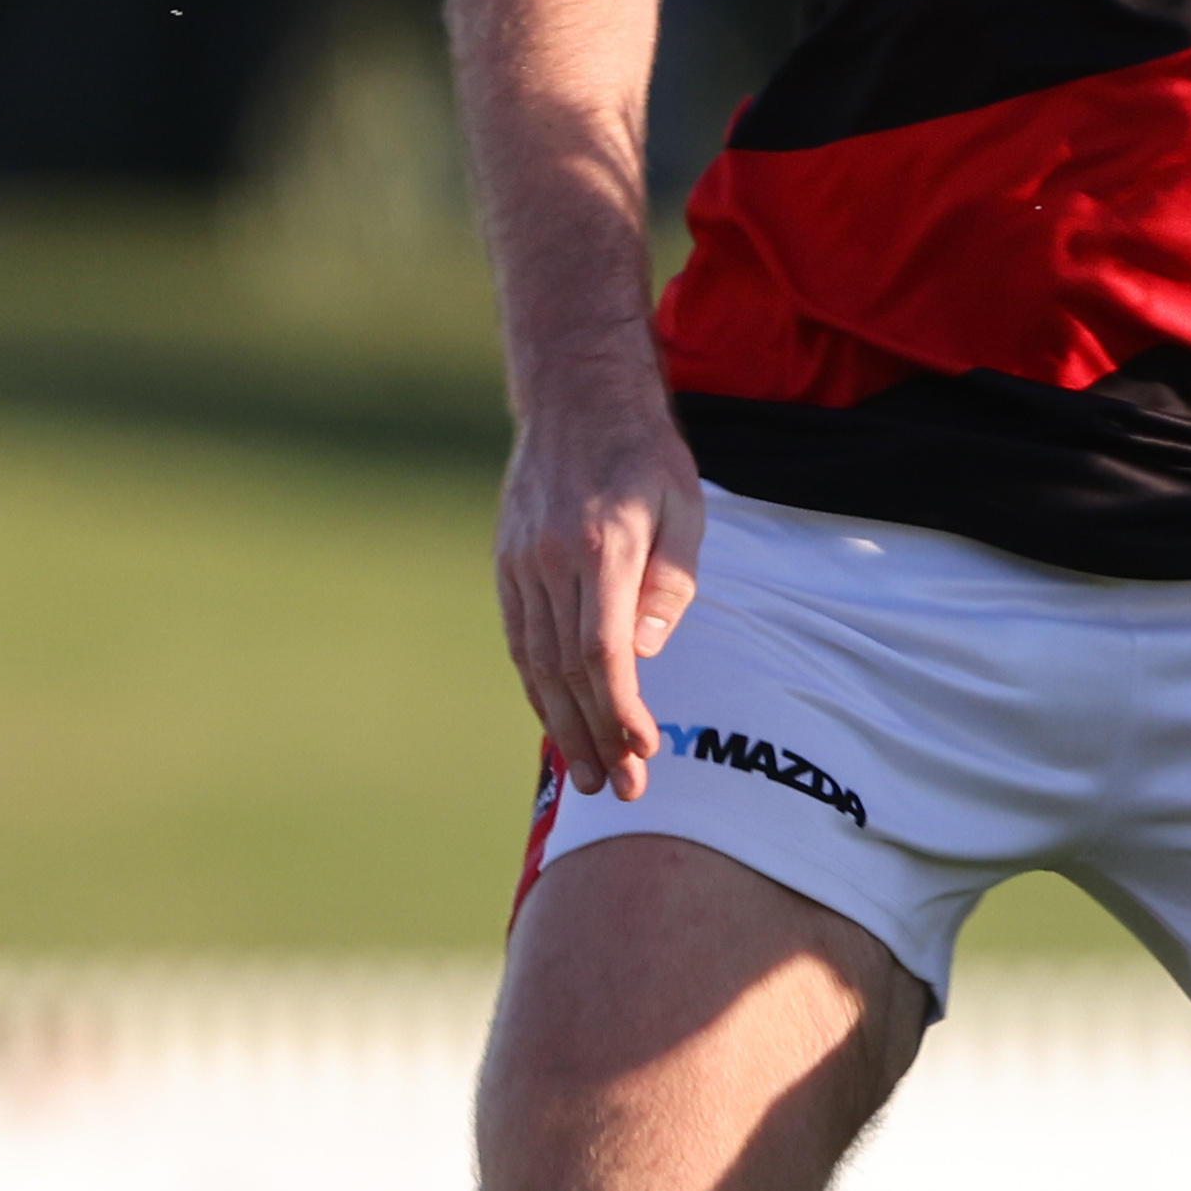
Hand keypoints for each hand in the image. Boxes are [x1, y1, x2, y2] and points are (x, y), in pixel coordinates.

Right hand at [499, 378, 705, 802]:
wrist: (575, 400)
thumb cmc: (646, 456)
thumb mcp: (683, 509)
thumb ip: (669, 583)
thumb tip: (646, 655)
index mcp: (597, 549)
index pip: (601, 650)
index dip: (620, 708)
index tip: (645, 748)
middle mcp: (547, 562)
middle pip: (565, 670)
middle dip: (593, 735)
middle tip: (621, 789)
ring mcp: (518, 564)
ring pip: (534, 663)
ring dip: (562, 724)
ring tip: (589, 774)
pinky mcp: (506, 565)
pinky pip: (519, 640)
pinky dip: (538, 687)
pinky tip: (558, 721)